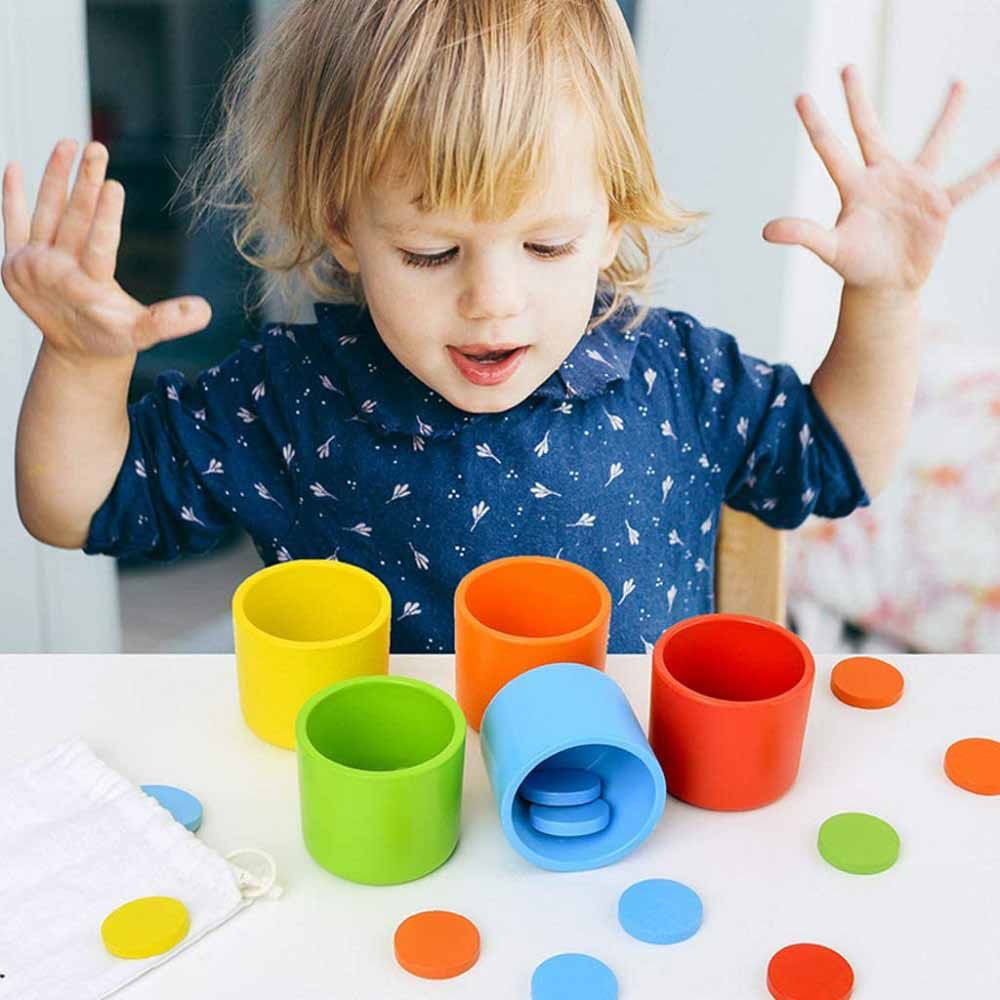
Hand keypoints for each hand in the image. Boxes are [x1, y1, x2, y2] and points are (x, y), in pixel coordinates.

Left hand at [2, 138, 210, 366]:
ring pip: (45, 213)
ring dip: (55, 177)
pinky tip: (16, 166)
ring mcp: (31, 264)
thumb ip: (169, 321)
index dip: (106, 217)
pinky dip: (12, 195)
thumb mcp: (143, 333)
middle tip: (97, 149)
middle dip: (85, 183)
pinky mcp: (14, 260)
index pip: (98, 247)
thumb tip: (204, 311)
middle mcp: (55, 273)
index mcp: (88, 289)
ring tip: (69, 144)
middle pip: (73, 221)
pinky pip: (12, 221)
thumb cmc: (113, 336)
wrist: (72, 350)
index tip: (114, 185)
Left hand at [762, 64, 999, 293]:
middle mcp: (882, 178)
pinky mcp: (938, 206)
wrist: (884, 284)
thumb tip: (765, 230)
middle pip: (868, 130)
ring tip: (958, 84)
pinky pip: (968, 184)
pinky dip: (988, 170)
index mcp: (853, 187)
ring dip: (946, 116)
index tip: (800, 96)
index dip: (816, 124)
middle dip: (856, 100)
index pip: (831, 149)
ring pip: (933, 144)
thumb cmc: (856, 266)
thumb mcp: (829, 249)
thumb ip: (802, 234)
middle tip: (847, 67)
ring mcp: (913, 188)